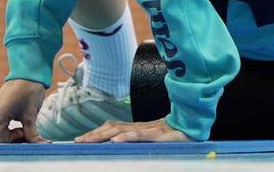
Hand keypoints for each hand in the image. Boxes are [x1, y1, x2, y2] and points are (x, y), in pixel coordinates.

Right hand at [0, 79, 49, 142]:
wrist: (29, 72)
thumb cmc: (31, 92)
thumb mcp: (31, 116)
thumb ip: (31, 134)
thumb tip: (38, 146)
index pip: (0, 140)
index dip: (13, 141)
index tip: (25, 134)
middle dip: (7, 140)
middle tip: (22, 134)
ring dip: (2, 135)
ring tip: (19, 128)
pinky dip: (1, 128)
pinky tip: (15, 123)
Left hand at [75, 117, 190, 142]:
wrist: (194, 126)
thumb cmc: (172, 136)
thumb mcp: (150, 140)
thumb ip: (135, 142)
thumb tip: (115, 147)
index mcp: (136, 128)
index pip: (111, 128)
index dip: (95, 132)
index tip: (79, 139)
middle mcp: (140, 127)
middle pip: (112, 127)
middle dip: (94, 134)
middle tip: (78, 141)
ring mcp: (149, 130)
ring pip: (122, 130)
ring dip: (104, 135)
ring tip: (90, 141)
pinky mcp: (160, 135)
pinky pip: (141, 135)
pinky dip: (128, 137)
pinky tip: (117, 141)